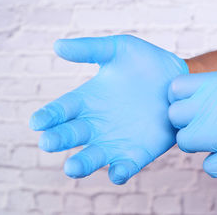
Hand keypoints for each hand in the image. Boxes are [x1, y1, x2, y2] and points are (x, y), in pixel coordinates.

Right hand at [29, 35, 187, 183]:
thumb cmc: (146, 63)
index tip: (37, 122)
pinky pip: (125, 167)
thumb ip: (90, 49)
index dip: (48, 116)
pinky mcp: (137, 153)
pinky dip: (120, 172)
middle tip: (48, 142)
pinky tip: (118, 172)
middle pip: (71, 135)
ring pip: (92, 157)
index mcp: (87, 100)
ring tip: (72, 167)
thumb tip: (57, 45)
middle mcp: (95, 124)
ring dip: (81, 164)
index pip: (61, 110)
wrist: (179, 80)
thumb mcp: (118, 49)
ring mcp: (115, 141)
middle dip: (58, 139)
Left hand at [168, 68, 216, 180]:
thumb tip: (189, 98)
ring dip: (200, 143)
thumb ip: (215, 87)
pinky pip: (208, 165)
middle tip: (204, 125)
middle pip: (174, 116)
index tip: (190, 107)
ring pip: (186, 141)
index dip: (179, 99)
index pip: (175, 88)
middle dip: (186, 123)